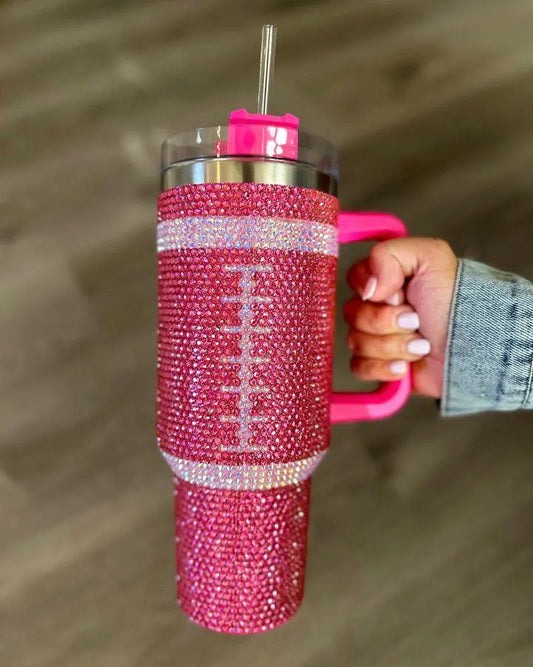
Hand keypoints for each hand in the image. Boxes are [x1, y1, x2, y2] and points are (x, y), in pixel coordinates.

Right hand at [344, 238, 457, 396]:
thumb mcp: (430, 257)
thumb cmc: (455, 300)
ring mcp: (376, 338)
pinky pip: (359, 368)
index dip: (373, 290)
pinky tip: (406, 366)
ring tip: (421, 345)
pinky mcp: (379, 366)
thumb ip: (387, 255)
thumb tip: (366, 289)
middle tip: (417, 322)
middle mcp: (377, 307)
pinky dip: (384, 368)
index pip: (354, 279)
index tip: (401, 294)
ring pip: (356, 342)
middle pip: (353, 314)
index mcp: (384, 279)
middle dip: (387, 321)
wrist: (473, 346)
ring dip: (393, 345)